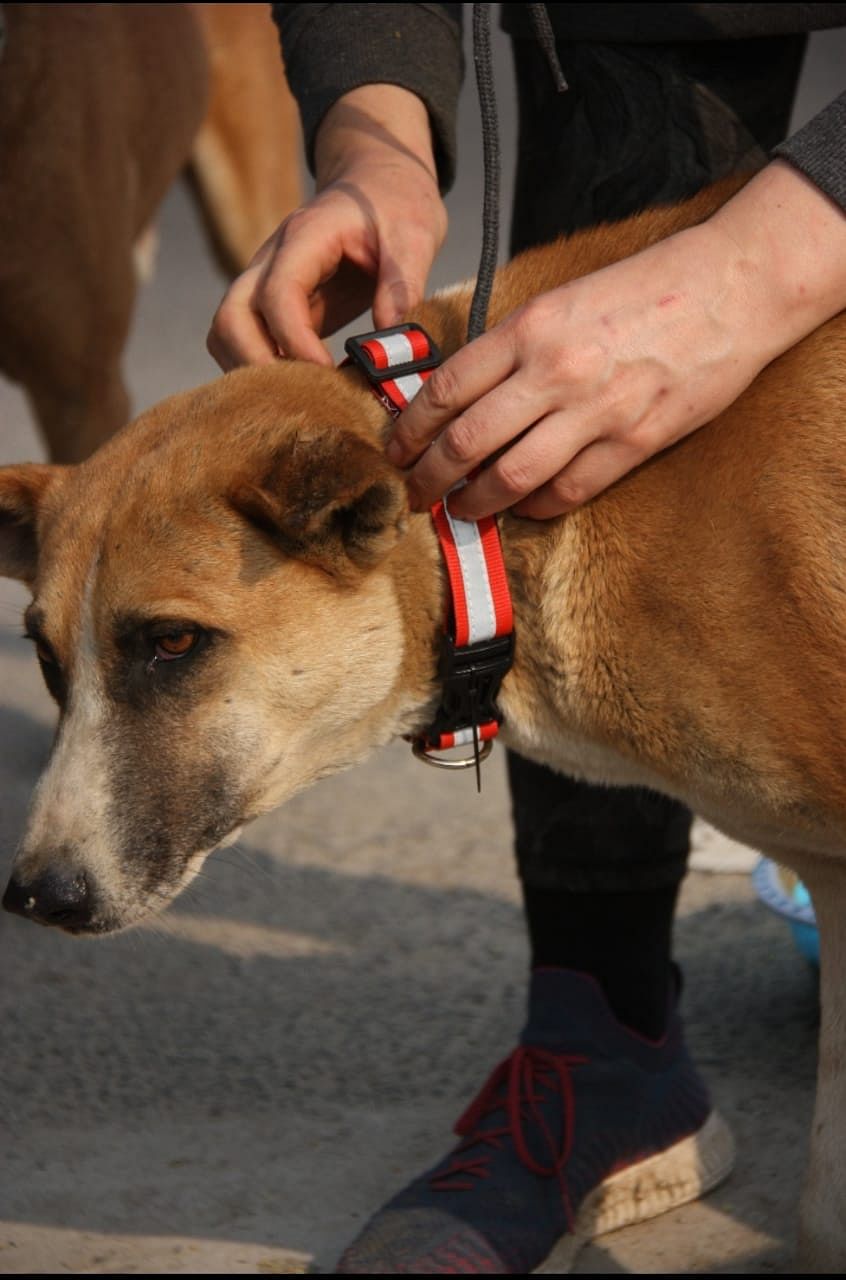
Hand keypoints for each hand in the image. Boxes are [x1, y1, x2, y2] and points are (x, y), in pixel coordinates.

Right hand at [208, 85, 446, 369]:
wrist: (379, 183)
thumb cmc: (397, 204)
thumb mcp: (416, 234)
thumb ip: (403, 281)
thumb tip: (390, 338)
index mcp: (305, 237)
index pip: (277, 294)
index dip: (295, 341)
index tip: (328, 374)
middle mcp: (271, 259)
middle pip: (231, 317)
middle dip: (259, 365)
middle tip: (307, 397)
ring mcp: (265, 282)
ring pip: (225, 332)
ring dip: (251, 370)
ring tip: (302, 397)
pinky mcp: (273, 305)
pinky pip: (243, 341)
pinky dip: (259, 368)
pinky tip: (300, 387)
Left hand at [387, 161, 845, 519]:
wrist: (732, 286)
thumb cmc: (648, 287)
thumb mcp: (564, 299)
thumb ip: (515, 345)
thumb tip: (466, 394)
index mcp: (531, 327)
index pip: (447, 389)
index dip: (411, 428)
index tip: (396, 449)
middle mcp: (555, 371)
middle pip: (467, 441)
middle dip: (429, 477)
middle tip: (413, 494)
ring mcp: (596, 411)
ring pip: (512, 476)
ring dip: (475, 502)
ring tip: (458, 511)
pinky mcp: (635, 442)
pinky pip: (569, 489)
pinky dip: (537, 506)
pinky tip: (522, 508)